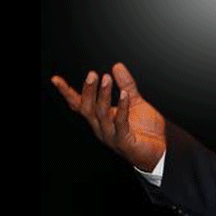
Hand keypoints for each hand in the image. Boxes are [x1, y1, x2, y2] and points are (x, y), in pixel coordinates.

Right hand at [51, 63, 165, 172]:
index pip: (79, 104)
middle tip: (93, 74)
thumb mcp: (135, 101)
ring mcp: (111, 135)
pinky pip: (120, 123)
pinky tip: (125, 94)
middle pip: (88, 108)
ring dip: (104, 95)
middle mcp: (101, 127)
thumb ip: (126, 84)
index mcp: (100, 118)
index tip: (55, 79)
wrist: (159, 149)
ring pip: (102, 114)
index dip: (67, 92)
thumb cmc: (145, 128)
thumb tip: (116, 66)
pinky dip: (122, 107)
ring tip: (107, 79)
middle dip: (89, 91)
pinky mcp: (124, 141)